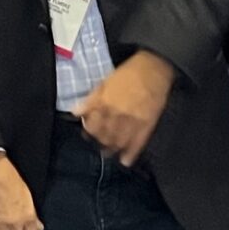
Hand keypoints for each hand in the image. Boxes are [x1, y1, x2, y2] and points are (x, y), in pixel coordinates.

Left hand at [71, 51, 175, 167]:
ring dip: (112, 150)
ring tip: (109, 152)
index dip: (88, 132)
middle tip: (98, 144)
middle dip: (99, 142)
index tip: (88, 134)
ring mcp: (132, 122)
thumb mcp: (104, 82)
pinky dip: (130, 155)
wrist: (154, 68)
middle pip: (103, 137)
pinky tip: (125, 161)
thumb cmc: (128, 73)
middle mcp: (116, 115)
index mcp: (104, 104)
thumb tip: (75, 113)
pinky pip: (137, 144)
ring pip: (118, 143)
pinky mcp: (147, 125)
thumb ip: (90, 100)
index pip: (91, 126)